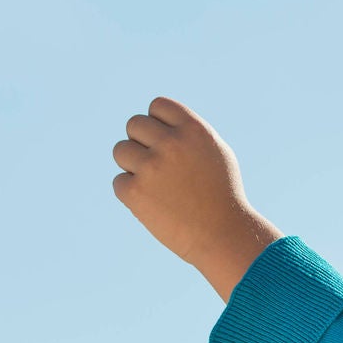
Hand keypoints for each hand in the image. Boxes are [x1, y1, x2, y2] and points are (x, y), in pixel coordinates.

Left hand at [112, 97, 282, 300]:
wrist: (222, 235)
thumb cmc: (222, 195)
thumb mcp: (216, 153)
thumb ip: (188, 133)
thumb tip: (157, 121)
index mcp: (193, 129)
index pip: (157, 106)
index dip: (158, 124)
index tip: (166, 143)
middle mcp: (171, 143)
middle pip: (134, 124)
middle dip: (141, 143)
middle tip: (157, 167)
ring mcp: (151, 167)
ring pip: (120, 150)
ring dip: (132, 166)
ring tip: (156, 186)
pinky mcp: (135, 192)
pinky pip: (119, 182)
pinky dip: (132, 194)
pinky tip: (155, 205)